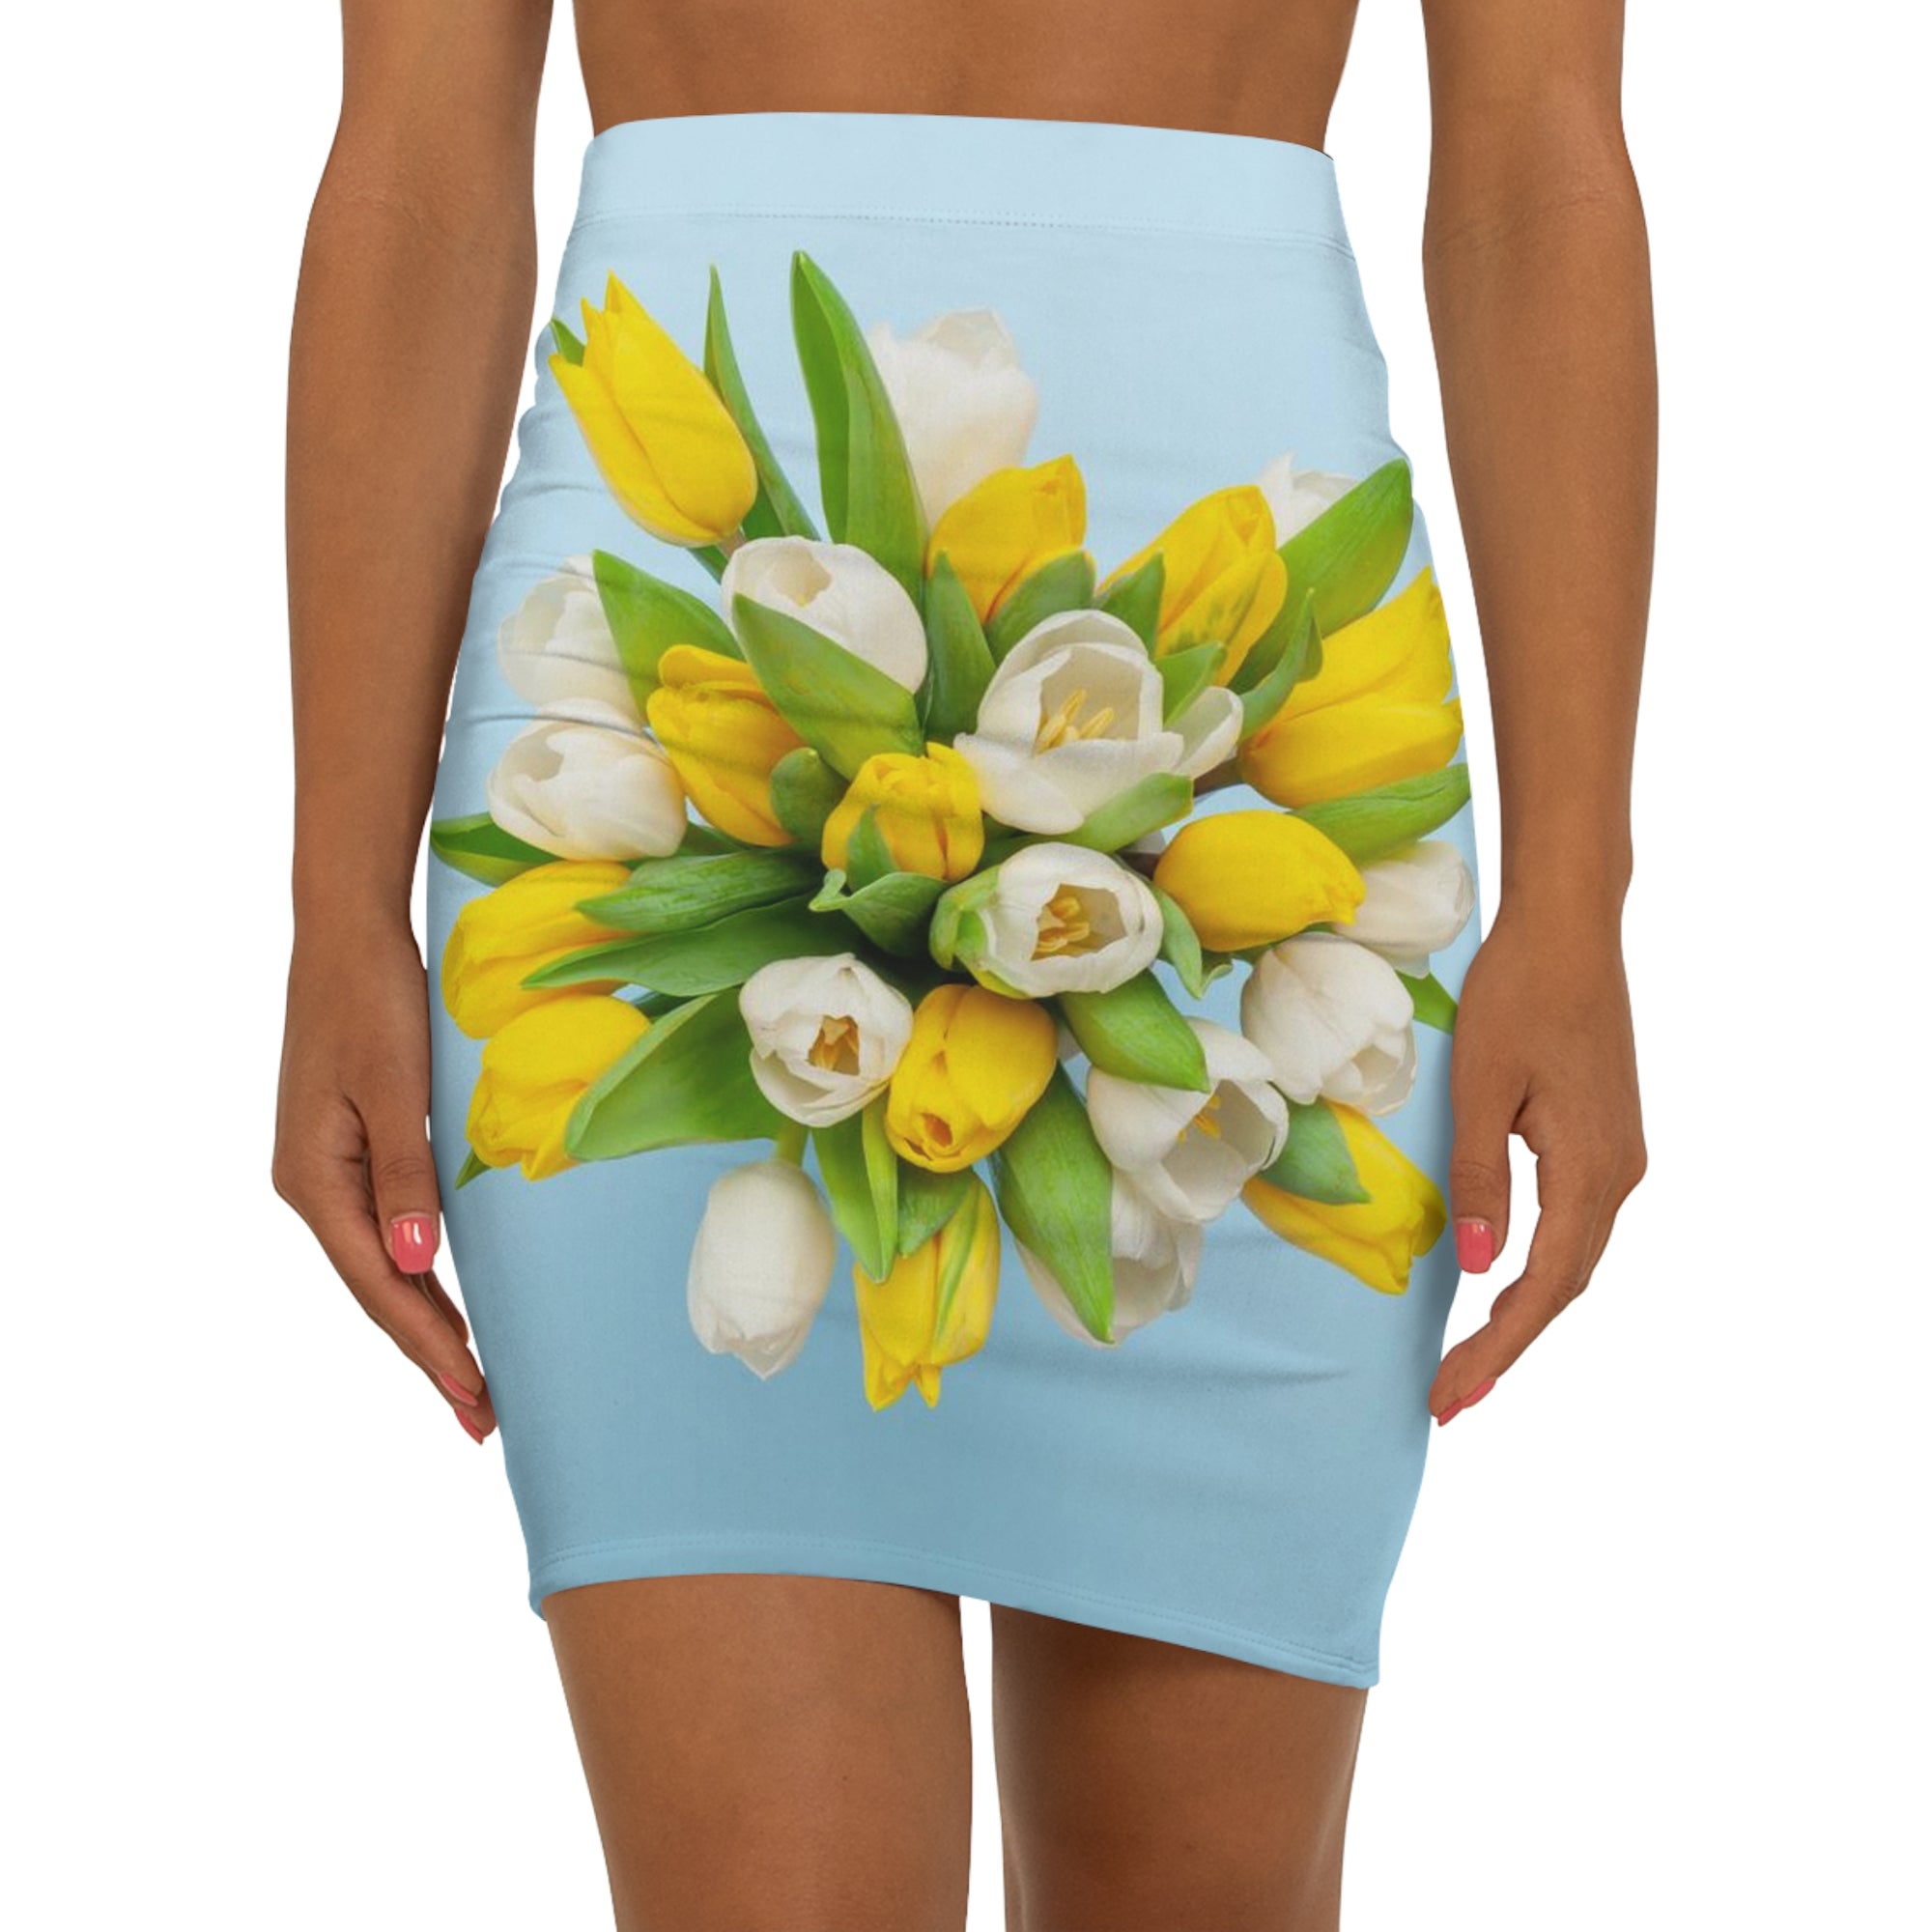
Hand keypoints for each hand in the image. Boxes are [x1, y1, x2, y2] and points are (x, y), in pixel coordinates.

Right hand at [273, 914, 494, 1442]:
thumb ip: (405, 1179)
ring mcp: (329, 1169)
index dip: (430, 1346)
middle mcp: (313, 1186)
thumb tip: (415, 1265)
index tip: (476, 1397)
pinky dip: (418, 1274)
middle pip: (379, 1289)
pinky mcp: (352, 1148)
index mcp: (315, 1180)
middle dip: (432, 1354)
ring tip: (471, 1380)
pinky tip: (445, 1302)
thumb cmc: (374, 998)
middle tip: (485, 1417)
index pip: (381, 1285)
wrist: (348, 931)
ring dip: (427, 1322)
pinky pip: (386, 1231)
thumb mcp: (394, 1088)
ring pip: (382, 1265)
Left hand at [1432, 902, 1645, 1423]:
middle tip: (1448, 1399)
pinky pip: (1574, 1224)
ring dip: (1522, 1313)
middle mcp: (1620, 1174)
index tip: (1451, 1396)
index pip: (1544, 1286)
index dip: (1497, 1347)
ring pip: (1573, 1257)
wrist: (1571, 930)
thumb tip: (1474, 1267)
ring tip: (1467, 1363)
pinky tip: (1502, 1286)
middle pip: (1565, 1284)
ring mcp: (1620, 1156)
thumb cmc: (1518, 995)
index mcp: (1592, 1169)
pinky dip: (1538, 1268)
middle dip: (1505, 1346)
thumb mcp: (1482, 1088)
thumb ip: (1480, 1179)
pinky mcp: (1606, 1138)